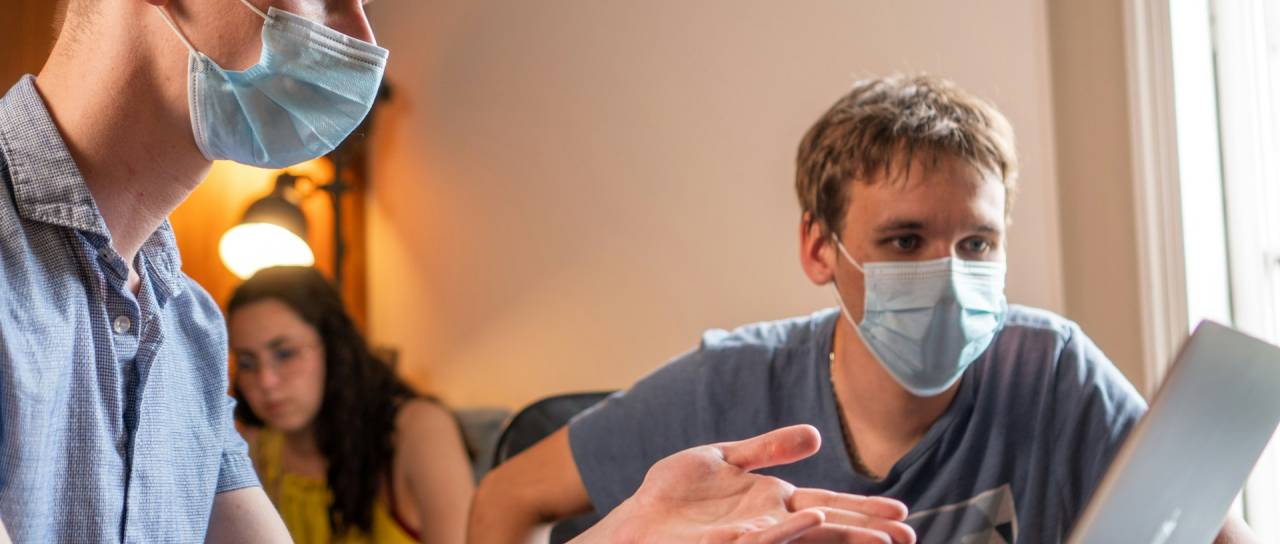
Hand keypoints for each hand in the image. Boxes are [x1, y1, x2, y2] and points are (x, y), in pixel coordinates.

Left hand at [576, 424, 915, 543]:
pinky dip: (791, 529)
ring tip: (881, 538)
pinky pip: (764, 536)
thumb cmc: (677, 497)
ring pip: (805, 535)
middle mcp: (770, 524)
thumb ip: (769, 447)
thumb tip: (816, 435)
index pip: (829, 504)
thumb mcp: (725, 459)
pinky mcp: (726, 542)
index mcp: (773, 503)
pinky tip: (815, 518)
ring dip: (842, 534)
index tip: (903, 515)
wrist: (636, 521)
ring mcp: (751, 536)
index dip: (865, 510)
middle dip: (867, 531)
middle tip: (910, 537)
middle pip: (828, 525)